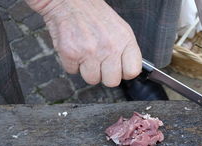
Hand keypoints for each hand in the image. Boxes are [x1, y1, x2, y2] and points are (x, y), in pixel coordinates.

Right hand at [26, 0, 141, 86]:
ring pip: (92, 79)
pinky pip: (73, 71)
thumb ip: (126, 50)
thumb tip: (129, 71)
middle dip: (105, 75)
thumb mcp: (120, 29)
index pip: (132, 71)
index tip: (119, 69)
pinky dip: (72, 63)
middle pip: (112, 81)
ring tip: (86, 54)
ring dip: (87, 70)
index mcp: (125, 40)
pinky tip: (75, 49)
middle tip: (100, 63)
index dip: (124, 73)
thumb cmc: (95, 15)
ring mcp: (90, 51)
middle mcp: (110, 47)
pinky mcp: (71, 54)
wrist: (69, 1)